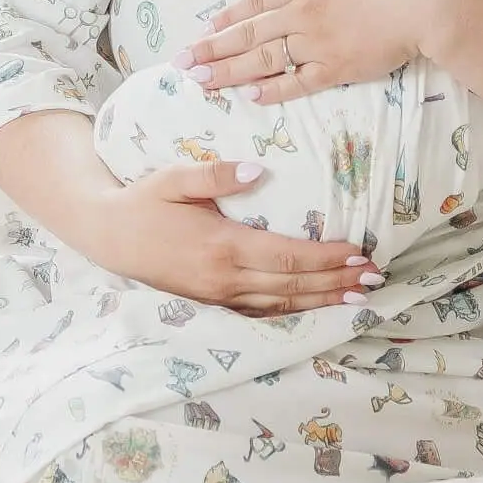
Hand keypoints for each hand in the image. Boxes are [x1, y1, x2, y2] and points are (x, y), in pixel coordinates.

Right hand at [77, 156, 384, 316]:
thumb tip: (261, 171)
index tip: (360, 253)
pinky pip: (261, 311)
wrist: (107, 236)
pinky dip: (293, 310)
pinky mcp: (213, 302)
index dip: (327, 258)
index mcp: (222, 246)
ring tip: (358, 295)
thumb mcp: (175, 178)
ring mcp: (219, 295)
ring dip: (322, 299)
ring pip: (281, 303)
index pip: (287, 255)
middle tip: (374, 276)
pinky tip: (314, 306)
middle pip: (293, 284)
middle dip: (337, 281)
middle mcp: (225, 277)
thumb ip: (216, 174)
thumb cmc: (143, 201)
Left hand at [174, 0, 453, 103]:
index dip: (230, 15)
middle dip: (213, 49)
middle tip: (182, 63)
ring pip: (264, 60)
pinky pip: (298, 83)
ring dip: (229, 72)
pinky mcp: (338, 69)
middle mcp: (304, 12)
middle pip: (250, 33)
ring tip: (201, 82)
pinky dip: (273, 90)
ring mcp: (318, 43)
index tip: (206, 27)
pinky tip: (251, 96)